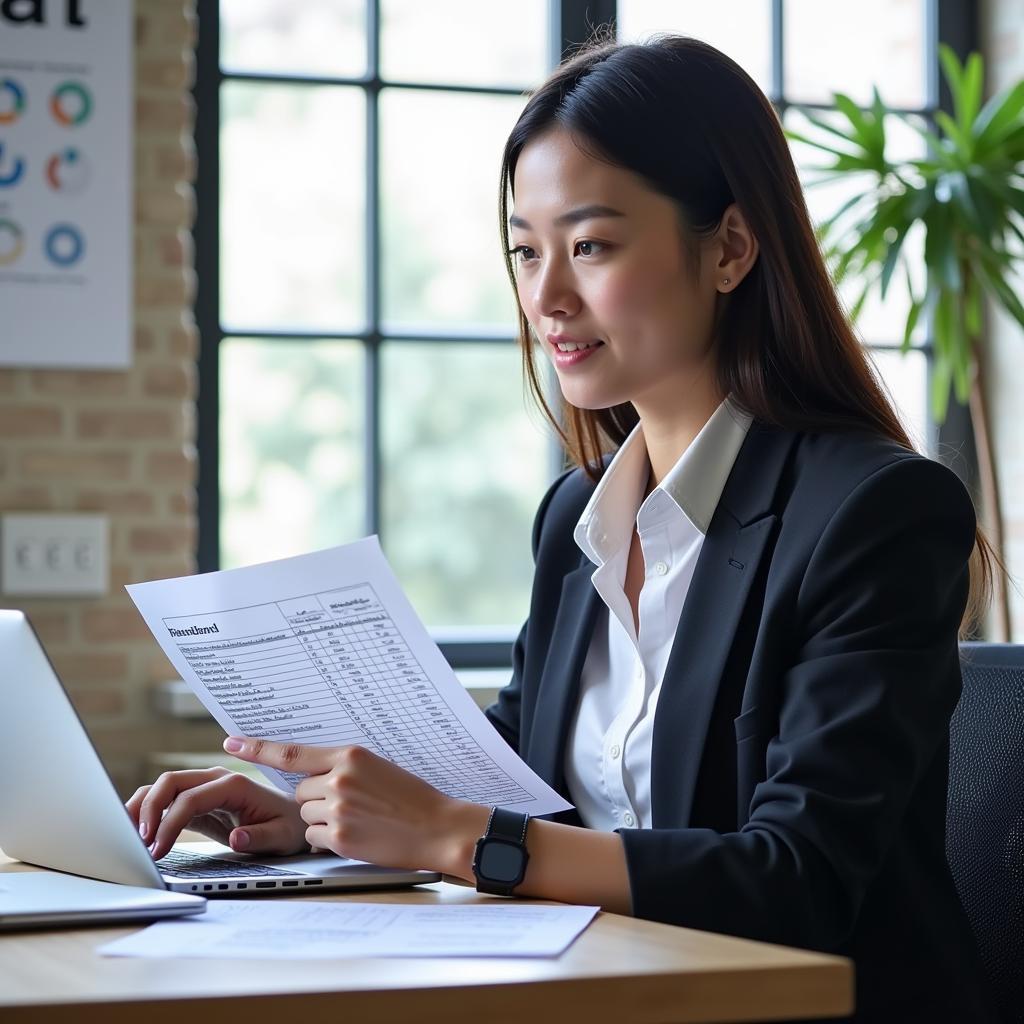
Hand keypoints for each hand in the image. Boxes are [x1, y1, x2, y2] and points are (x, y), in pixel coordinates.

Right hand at [125, 767, 308, 861]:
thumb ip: (259, 837)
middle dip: (149, 809)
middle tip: (137, 842)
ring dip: (143, 807)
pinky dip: (150, 813)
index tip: (157, 849)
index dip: (169, 822)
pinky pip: (168, 801)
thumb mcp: (282, 836)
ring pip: (164, 787)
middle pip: (170, 782)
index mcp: (234, 785)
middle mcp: (217, 779)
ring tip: (128, 836)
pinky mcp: (199, 802)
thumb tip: (236, 838)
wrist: (296, 818)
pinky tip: (138, 832)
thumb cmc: (290, 826)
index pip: (190, 798)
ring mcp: (205, 788)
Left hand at [223, 736, 489, 875]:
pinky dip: (329, 839)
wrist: (439, 827)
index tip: (231, 742)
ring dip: (322, 821)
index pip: (291, 752)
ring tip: (359, 820)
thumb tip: (313, 772)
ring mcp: (338, 809)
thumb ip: (343, 766)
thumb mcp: (379, 767)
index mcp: (349, 754)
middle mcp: (339, 779)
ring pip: (304, 816)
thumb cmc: (412, 797)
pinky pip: (314, 838)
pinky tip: (358, 835)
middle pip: (300, 790)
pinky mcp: (340, 838)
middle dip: (316, 799)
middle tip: (350, 804)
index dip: (257, 747)